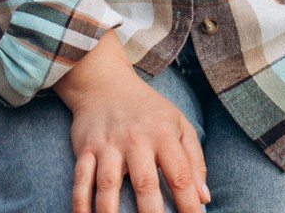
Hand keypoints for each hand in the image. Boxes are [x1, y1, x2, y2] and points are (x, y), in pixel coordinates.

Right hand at [55, 38, 207, 212]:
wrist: (105, 83)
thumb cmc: (148, 110)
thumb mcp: (179, 125)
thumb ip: (194, 161)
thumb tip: (205, 198)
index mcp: (163, 135)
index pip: (180, 175)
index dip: (189, 204)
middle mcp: (136, 140)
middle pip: (144, 183)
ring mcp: (108, 145)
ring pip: (108, 185)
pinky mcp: (85, 149)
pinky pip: (81, 180)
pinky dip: (80, 203)